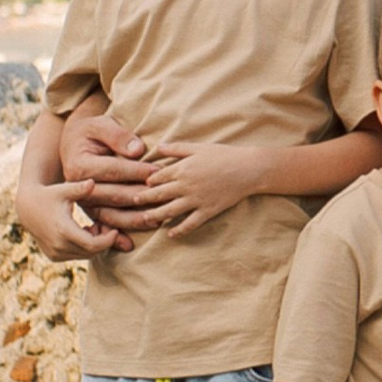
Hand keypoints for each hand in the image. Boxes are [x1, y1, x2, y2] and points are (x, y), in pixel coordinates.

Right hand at [16, 178, 119, 262]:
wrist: (28, 208)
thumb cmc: (50, 195)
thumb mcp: (65, 190)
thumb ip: (80, 188)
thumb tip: (92, 182)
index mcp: (63, 231)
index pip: (93, 245)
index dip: (108, 240)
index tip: (116, 230)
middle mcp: (58, 246)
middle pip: (91, 252)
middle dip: (103, 241)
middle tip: (106, 225)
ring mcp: (55, 253)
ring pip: (85, 255)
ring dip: (94, 244)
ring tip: (95, 226)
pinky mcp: (53, 256)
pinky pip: (76, 255)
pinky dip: (85, 247)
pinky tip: (85, 231)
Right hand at [60, 109, 160, 236]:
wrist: (70, 144)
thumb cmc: (90, 132)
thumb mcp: (100, 125)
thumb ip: (117, 135)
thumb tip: (137, 150)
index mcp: (80, 166)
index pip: (113, 170)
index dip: (137, 171)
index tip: (158, 172)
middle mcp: (79, 188)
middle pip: (114, 195)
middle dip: (141, 197)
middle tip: (165, 199)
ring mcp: (83, 203)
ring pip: (110, 214)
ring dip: (133, 220)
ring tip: (157, 220)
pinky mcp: (89, 212)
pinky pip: (103, 226)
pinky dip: (115, 238)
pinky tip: (129, 245)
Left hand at [124, 142, 269, 237]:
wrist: (248, 169)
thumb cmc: (224, 155)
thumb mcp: (199, 147)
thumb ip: (177, 148)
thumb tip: (158, 147)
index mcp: (183, 169)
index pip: (158, 177)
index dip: (148, 181)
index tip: (141, 184)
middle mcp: (186, 186)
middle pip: (159, 195)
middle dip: (144, 199)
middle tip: (132, 202)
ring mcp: (196, 200)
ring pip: (170, 211)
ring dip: (155, 216)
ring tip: (144, 219)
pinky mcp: (207, 210)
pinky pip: (190, 223)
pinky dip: (179, 230)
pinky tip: (171, 234)